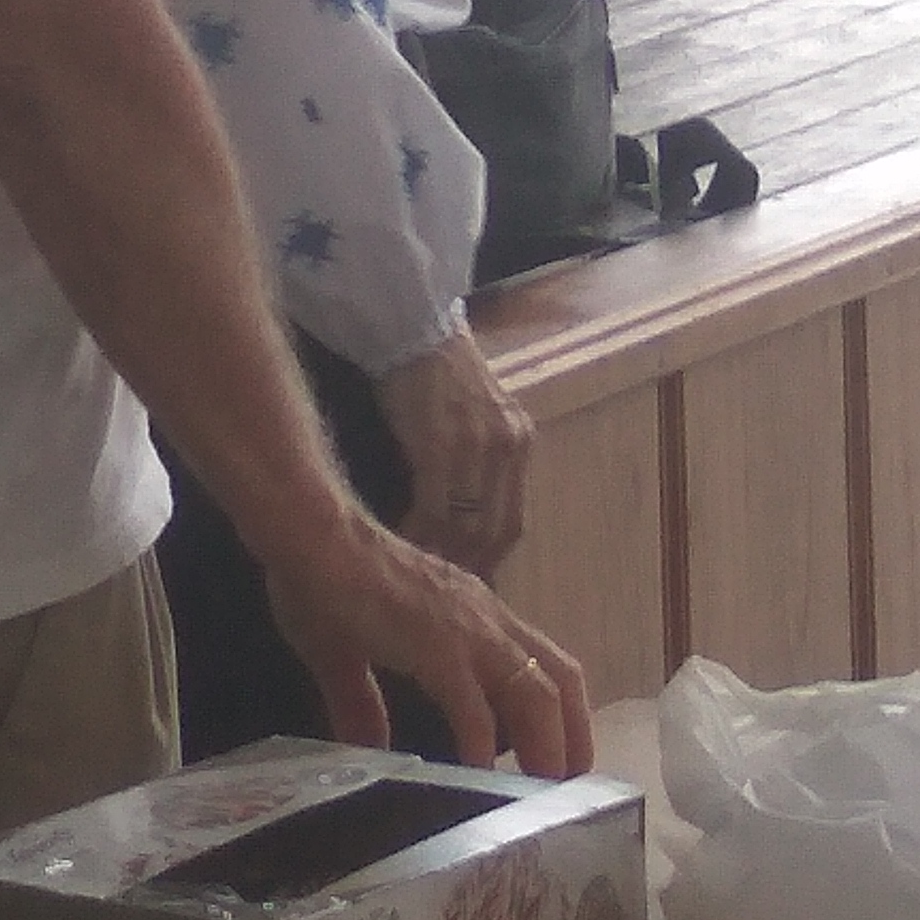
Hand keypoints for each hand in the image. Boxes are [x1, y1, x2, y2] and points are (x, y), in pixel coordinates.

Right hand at [263, 503, 593, 777]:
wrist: (307, 538)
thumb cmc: (323, 581)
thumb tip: (367, 748)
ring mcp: (466, 631)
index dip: (559, 711)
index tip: (555, 758)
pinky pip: (476, 706)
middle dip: (572, 736)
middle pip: (560, 680)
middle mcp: (485, 620)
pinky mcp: (438, 646)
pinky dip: (484, 745)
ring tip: (540, 792)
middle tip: (564, 789)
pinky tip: (478, 775)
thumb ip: (361, 703)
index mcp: (472, 615)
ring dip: (546, 747)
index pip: (541, 663)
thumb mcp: (345, 652)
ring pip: (536, 694)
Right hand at [379, 324, 532, 577]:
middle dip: (468, 567)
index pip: (511, 521)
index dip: (488, 559)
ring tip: (417, 576)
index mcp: (518, 442)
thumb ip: (473, 466)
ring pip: (465, 525)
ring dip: (441, 556)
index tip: (466, 586)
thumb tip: (458, 523)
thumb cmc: (428, 373)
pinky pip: (435, 507)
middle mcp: (508, 447)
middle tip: (440, 593)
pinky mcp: (444, 442)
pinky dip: (420, 532)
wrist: (408, 326)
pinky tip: (401, 543)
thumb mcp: (467, 421)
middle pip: (494, 530)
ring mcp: (480, 446)